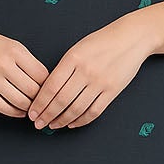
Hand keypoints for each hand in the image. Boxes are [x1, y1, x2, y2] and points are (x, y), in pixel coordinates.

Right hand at [0, 26, 50, 117]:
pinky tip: (19, 111)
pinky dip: (14, 112)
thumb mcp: (11, 45)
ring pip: (19, 101)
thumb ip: (27, 62)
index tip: (50, 92)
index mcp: (16, 51)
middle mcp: (4, 64)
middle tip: (42, 104)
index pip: (42, 75)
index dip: (49, 87)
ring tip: (31, 109)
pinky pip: (1, 106)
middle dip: (40, 100)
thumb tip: (44, 83)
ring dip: (28, 108)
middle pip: (32, 90)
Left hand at [28, 22, 149, 129]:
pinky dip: (81, 121)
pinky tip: (72, 123)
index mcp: (73, 58)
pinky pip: (94, 111)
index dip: (39, 103)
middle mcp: (86, 71)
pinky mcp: (112, 91)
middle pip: (61, 100)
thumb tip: (47, 91)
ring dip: (62, 120)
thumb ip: (64, 68)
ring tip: (53, 125)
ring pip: (76, 109)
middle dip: (46, 115)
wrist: (132, 37)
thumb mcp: (78, 48)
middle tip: (38, 124)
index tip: (32, 112)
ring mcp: (100, 82)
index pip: (50, 86)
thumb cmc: (102, 41)